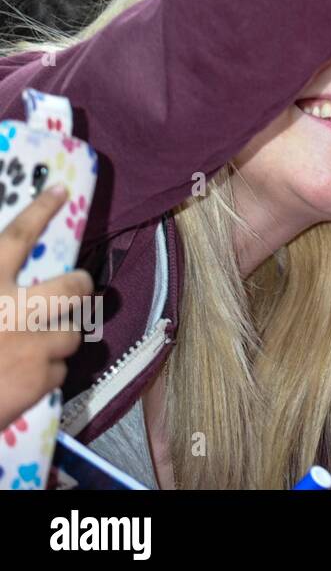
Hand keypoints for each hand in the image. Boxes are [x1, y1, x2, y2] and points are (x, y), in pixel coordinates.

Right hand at [0, 185, 91, 429]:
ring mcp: (34, 343)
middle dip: (81, 284)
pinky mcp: (44, 377)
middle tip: (78, 286)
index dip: (39, 211)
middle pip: (72, 285)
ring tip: (35, 348)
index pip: (16, 237)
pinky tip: (22, 381)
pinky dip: (45, 376)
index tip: (61, 190)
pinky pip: (61, 370)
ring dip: (59, 340)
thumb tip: (9, 279)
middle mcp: (12, 309)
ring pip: (72, 332)